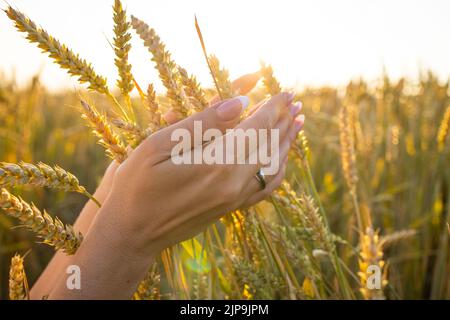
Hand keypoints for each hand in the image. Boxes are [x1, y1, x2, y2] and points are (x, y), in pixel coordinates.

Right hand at [98, 92, 303, 256]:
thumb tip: (241, 102)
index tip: (286, 91)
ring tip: (297, 124)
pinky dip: (278, 169)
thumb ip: (203, 123)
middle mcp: (233, 184)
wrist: (132, 233)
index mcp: (216, 164)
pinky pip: (265, 187)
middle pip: (269, 146)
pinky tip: (281, 158)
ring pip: (272, 167)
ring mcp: (234, 200)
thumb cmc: (136, 185)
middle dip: (284, 121)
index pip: (256, 128)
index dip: (273, 108)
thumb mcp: (158, 146)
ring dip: (286, 143)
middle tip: (297, 102)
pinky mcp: (230, 209)